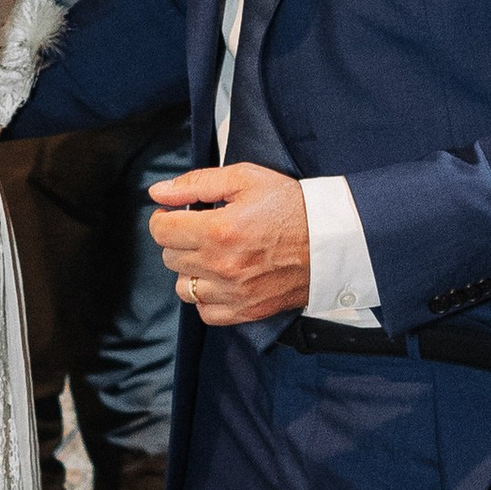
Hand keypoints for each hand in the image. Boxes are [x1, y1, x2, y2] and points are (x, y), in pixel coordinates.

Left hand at [148, 161, 310, 326]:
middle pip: (170, 257)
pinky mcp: (246, 310)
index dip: (164, 217)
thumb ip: (197, 183)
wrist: (331, 240)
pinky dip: (207, 297)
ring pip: (183, 286)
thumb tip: (159, 192)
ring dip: (191, 269)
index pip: (161, 231)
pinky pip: (205, 311)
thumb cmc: (292, 206)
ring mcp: (233, 292)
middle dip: (180, 239)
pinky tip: (221, 278)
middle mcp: (222, 265)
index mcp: (219, 230)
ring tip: (212, 254)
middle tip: (202, 229)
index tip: (176, 214)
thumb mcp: (246, 178)